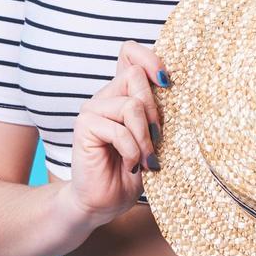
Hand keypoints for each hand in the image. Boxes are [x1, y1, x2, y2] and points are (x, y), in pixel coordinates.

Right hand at [59, 40, 167, 229]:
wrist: (105, 203)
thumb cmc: (132, 172)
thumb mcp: (153, 138)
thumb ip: (155, 111)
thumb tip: (171, 85)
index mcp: (122, 94)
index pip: (130, 52)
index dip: (150, 58)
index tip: (166, 83)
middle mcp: (106, 96)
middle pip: (135, 76)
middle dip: (154, 111)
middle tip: (156, 140)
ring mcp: (93, 109)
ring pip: (131, 105)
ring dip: (145, 137)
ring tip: (145, 159)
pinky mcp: (84, 126)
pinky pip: (119, 129)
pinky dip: (132, 150)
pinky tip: (131, 165)